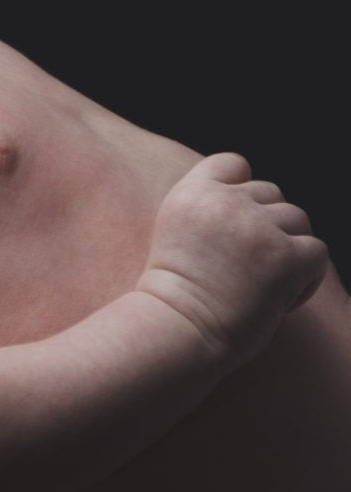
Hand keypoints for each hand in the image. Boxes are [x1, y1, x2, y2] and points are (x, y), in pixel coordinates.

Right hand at [138, 152, 327, 367]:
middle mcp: (224, 201)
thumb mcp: (176, 233)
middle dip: (267, 224)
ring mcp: (257, 226)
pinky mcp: (286, 255)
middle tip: (249, 265)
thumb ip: (208, 211)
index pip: (232, 163)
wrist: (177, 328)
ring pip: (297, 219)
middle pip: (270, 192)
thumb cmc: (174, 295)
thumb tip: (254, 208)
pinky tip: (281, 297)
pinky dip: (306, 276)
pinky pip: (316, 252)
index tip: (235, 220)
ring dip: (288, 248)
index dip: (242, 187)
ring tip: (266, 282)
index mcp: (191, 193)